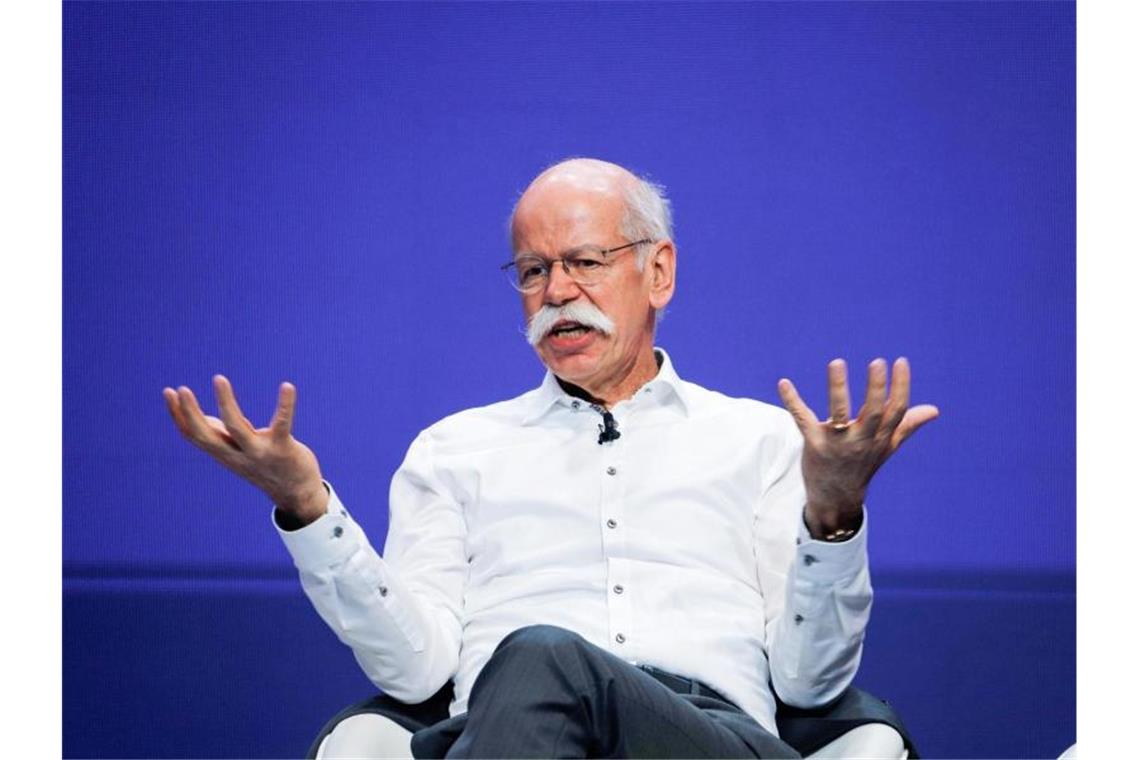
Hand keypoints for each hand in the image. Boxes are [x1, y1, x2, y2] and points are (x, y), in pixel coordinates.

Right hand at [162, 375, 327, 524]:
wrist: (297, 495)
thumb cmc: (267, 466)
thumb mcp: (239, 453)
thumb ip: (223, 437)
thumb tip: (205, 419)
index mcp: (225, 454)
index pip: (194, 436)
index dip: (179, 416)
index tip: (168, 392)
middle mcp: (238, 455)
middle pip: (207, 436)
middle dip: (191, 414)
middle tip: (182, 389)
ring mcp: (260, 453)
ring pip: (237, 428)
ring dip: (226, 404)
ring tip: (218, 379)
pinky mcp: (283, 449)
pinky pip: (283, 424)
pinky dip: (285, 405)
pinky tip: (287, 386)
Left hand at [777, 357, 938, 538]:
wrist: (835, 497)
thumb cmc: (862, 464)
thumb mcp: (886, 446)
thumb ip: (906, 425)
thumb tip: (934, 410)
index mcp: (881, 437)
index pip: (897, 411)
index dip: (901, 387)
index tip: (901, 362)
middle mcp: (862, 440)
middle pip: (874, 413)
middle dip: (876, 388)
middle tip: (877, 362)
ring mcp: (838, 443)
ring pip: (839, 414)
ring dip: (837, 388)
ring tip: (837, 362)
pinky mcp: (814, 445)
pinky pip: (803, 420)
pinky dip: (792, 401)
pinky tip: (783, 383)